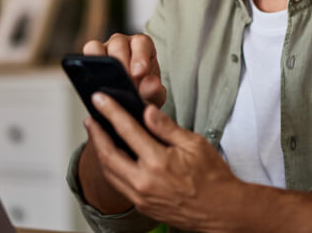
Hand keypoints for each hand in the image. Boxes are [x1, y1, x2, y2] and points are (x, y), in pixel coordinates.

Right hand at [83, 33, 165, 107]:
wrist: (132, 101)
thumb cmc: (145, 93)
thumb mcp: (154, 95)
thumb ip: (154, 91)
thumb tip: (151, 84)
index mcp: (142, 46)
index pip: (141, 43)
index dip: (139, 56)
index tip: (139, 73)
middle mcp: (123, 43)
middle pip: (118, 44)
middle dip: (121, 64)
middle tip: (124, 83)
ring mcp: (105, 48)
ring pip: (97, 47)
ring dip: (102, 64)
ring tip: (108, 85)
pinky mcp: (91, 58)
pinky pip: (85, 56)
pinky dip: (88, 67)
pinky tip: (94, 84)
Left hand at [86, 92, 244, 231]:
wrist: (221, 211)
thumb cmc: (213, 178)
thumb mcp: (195, 144)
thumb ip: (167, 127)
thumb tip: (147, 111)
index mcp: (158, 162)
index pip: (127, 130)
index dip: (110, 111)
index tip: (100, 99)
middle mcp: (145, 182)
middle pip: (108, 154)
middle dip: (95, 134)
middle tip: (90, 119)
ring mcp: (141, 197)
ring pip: (109, 172)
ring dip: (100, 152)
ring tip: (97, 136)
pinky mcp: (142, 206)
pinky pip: (119, 185)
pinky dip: (111, 168)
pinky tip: (112, 158)